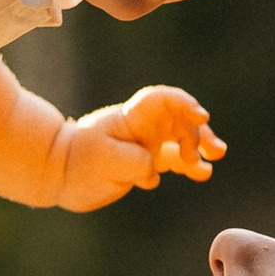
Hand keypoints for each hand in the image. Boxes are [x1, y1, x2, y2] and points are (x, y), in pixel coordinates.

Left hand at [51, 84, 224, 211]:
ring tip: (215, 156)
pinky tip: (204, 172)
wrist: (59, 174)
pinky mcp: (146, 162)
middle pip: (179, 120)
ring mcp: (146, 144)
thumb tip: (154, 172)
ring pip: (181, 139)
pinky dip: (190, 165)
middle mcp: (143, 127)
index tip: (201, 117)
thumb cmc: (77, 161)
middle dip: (196, 132)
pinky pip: (174, 160)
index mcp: (131, 118)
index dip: (184, 104)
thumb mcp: (104, 161)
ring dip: (200, 145)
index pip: (162, 101)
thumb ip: (135, 163)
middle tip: (203, 153)